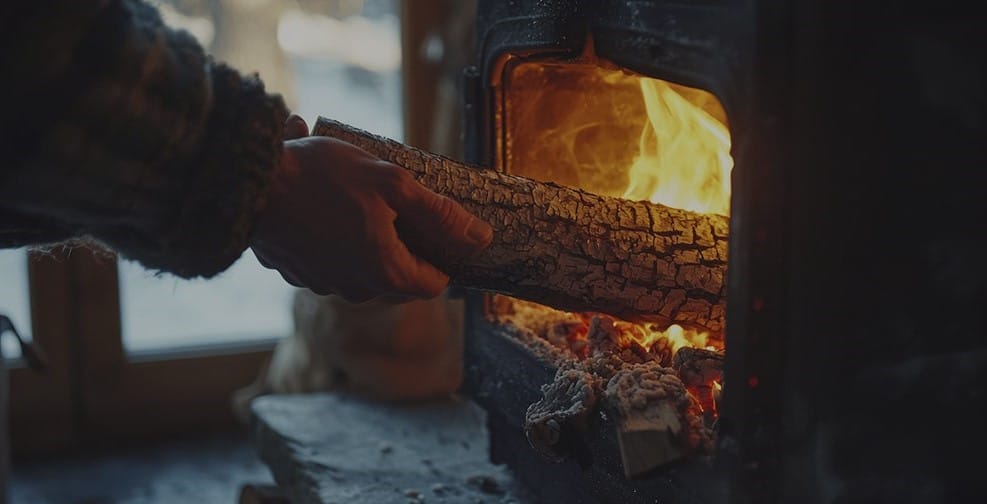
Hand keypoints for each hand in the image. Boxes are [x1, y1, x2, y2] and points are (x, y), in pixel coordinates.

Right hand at [250, 116, 492, 302]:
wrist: (249, 182)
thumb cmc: (323, 178)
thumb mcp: (393, 184)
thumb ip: (440, 214)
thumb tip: (481, 239)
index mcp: (385, 272)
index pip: (434, 283)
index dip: (445, 257)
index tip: (441, 227)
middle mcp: (356, 290)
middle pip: (400, 277)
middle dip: (407, 244)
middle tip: (401, 205)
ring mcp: (324, 284)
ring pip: (366, 268)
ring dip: (372, 239)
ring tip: (361, 197)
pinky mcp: (299, 273)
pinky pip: (334, 261)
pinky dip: (340, 240)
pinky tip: (331, 206)